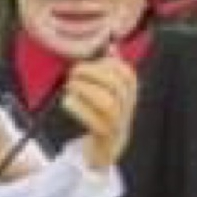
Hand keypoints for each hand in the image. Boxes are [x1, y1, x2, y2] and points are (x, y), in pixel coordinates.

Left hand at [61, 56, 137, 170]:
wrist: (106, 151)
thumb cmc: (103, 116)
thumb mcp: (108, 93)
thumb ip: (109, 70)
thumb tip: (112, 45)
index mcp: (129, 97)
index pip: (128, 76)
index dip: (111, 64)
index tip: (93, 62)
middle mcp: (127, 110)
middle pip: (117, 87)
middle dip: (94, 74)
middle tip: (73, 71)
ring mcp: (118, 125)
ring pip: (108, 104)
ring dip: (86, 90)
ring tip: (70, 86)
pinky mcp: (105, 138)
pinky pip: (95, 124)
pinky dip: (79, 109)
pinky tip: (67, 102)